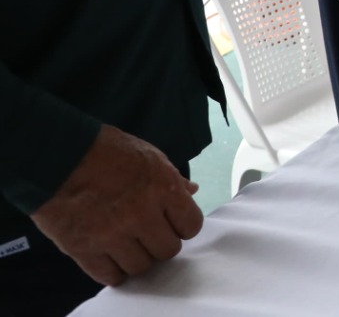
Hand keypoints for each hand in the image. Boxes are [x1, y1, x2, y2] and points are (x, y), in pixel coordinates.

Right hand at [30, 125, 203, 286]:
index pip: (191, 226)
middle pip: (168, 250)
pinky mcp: (84, 250)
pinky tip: (111, 258)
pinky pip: (110, 276)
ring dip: (137, 258)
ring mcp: (113, 235)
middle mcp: (142, 215)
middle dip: (161, 243)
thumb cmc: (105, 150)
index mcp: (163, 188)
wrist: (56, 158)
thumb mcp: (149, 156)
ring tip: (128, 245)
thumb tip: (191, 192)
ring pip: (141, 267)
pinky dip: (113, 271)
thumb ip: (172, 179)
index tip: (172, 223)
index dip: (183, 226)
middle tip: (148, 234)